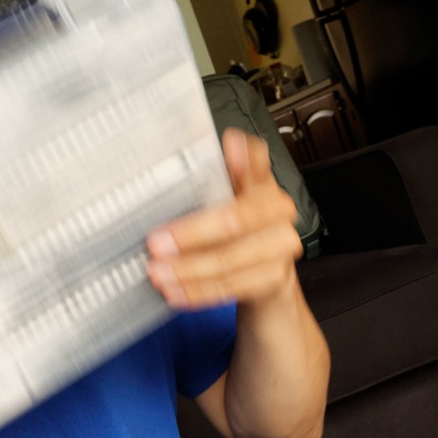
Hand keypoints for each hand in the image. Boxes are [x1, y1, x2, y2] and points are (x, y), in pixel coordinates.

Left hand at [146, 128, 302, 308]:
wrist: (263, 274)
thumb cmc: (233, 230)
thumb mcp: (220, 201)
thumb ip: (204, 182)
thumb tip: (176, 159)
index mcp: (262, 185)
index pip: (256, 165)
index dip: (244, 158)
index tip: (228, 145)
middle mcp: (278, 212)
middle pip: (235, 220)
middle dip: (191, 234)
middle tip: (155, 244)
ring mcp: (282, 246)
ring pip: (230, 259)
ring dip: (188, 270)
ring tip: (157, 274)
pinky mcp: (274, 278)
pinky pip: (231, 287)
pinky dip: (198, 291)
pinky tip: (175, 292)